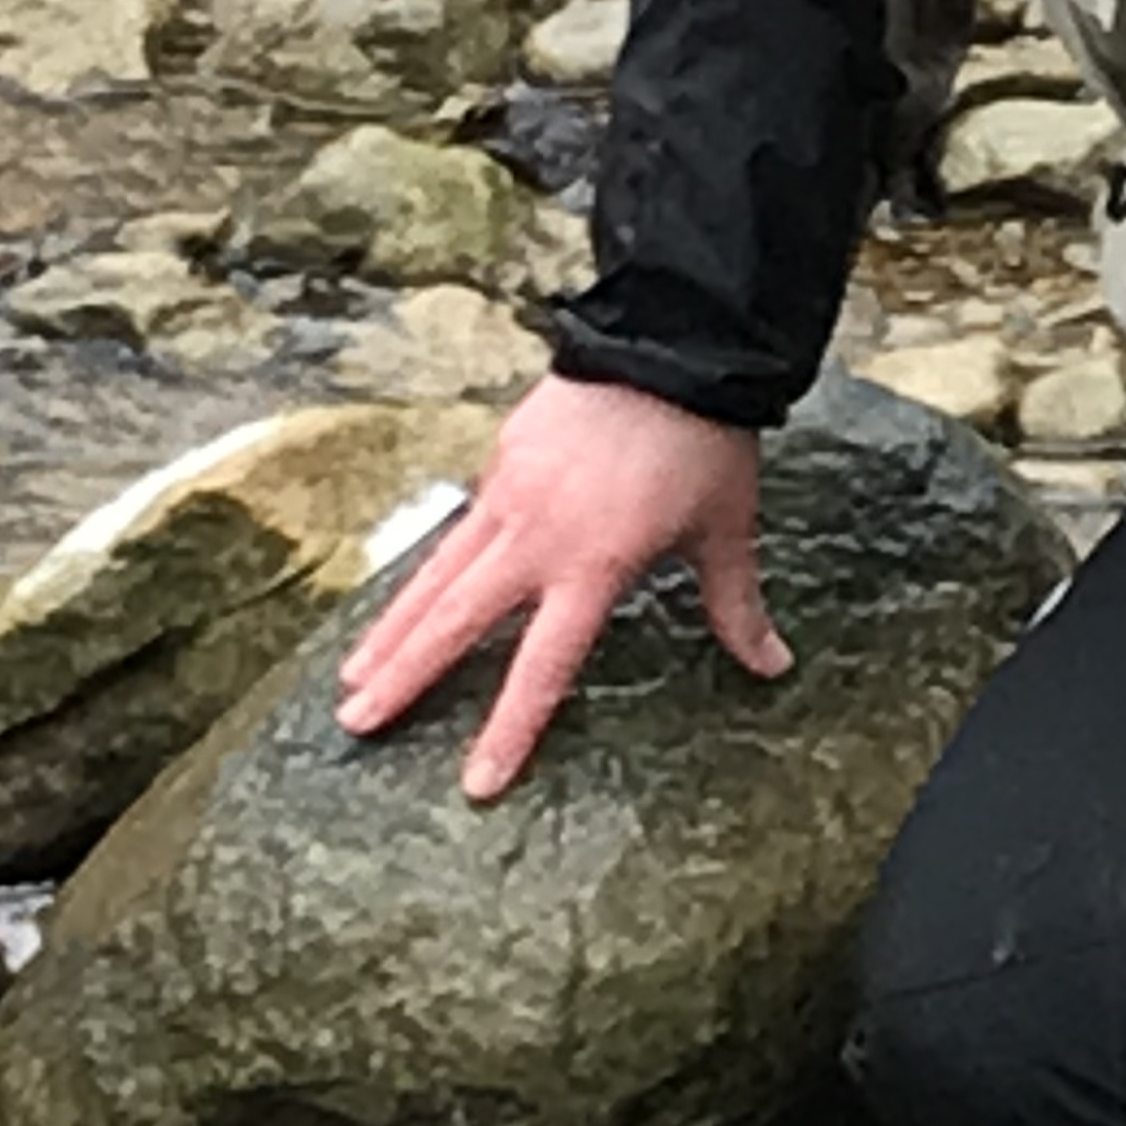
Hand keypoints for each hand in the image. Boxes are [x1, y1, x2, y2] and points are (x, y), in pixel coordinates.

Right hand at [335, 374, 787, 800]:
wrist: (671, 343)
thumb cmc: (705, 443)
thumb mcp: (728, 528)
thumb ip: (736, 605)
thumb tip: (775, 666)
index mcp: (595, 566)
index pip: (543, 666)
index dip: (509, 727)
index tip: (475, 782)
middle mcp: (538, 538)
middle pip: (457, 621)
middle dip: (404, 677)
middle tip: (355, 724)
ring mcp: (509, 495)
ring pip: (438, 574)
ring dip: (393, 628)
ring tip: (351, 676)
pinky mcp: (500, 459)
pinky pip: (457, 529)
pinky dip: (425, 569)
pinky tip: (405, 600)